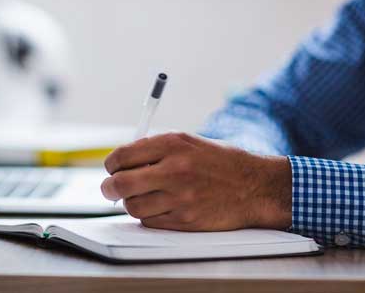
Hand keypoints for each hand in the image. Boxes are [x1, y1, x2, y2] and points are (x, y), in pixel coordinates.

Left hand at [101, 132, 291, 230]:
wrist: (255, 187)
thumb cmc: (221, 163)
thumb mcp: (190, 142)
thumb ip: (156, 149)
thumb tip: (121, 162)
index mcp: (173, 144)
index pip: (122, 156)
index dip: (111, 165)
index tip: (112, 168)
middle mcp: (175, 169)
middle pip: (120, 184)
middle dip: (109, 187)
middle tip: (111, 189)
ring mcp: (180, 197)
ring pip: (132, 206)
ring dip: (131, 203)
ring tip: (143, 197)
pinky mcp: (185, 220)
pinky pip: (149, 221)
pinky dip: (149, 216)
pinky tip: (160, 207)